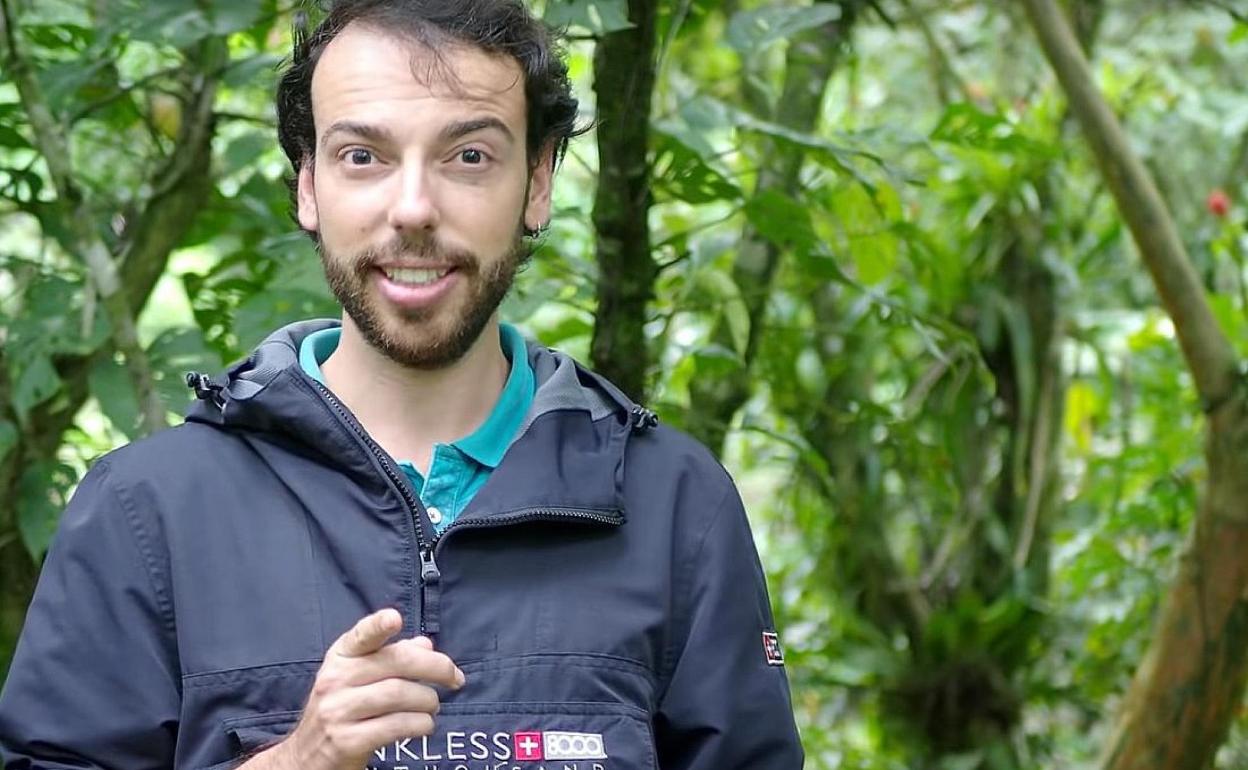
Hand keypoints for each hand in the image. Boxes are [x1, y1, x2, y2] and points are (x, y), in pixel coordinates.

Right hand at [256, 608, 465, 769]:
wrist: (306, 758)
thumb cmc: (342, 709)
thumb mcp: (358, 678)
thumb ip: (391, 658)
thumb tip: (425, 645)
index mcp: (341, 657)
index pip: (361, 636)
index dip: (377, 625)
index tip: (394, 618)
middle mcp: (335, 679)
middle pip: (396, 662)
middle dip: (436, 668)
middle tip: (455, 678)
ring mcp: (338, 711)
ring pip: (400, 694)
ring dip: (428, 700)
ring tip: (433, 706)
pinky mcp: (346, 741)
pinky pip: (396, 726)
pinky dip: (420, 724)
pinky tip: (424, 725)